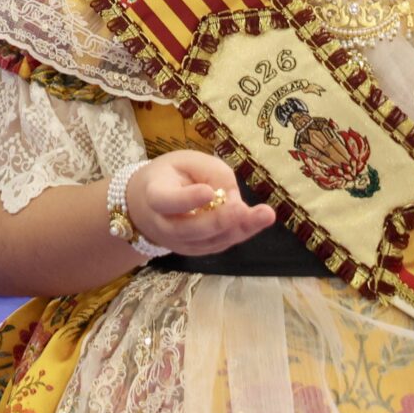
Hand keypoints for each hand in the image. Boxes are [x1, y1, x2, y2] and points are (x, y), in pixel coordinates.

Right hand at [126, 149, 276, 256]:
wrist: (149, 205)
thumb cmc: (171, 176)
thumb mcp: (186, 161)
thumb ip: (210, 172)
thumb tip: (232, 195)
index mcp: (154, 195)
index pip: (166, 201)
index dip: (186, 199)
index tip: (209, 192)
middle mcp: (164, 225)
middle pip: (189, 229)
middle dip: (218, 221)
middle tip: (242, 209)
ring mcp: (180, 243)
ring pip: (209, 241)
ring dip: (237, 229)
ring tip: (264, 215)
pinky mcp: (196, 251)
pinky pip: (220, 244)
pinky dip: (239, 232)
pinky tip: (258, 220)